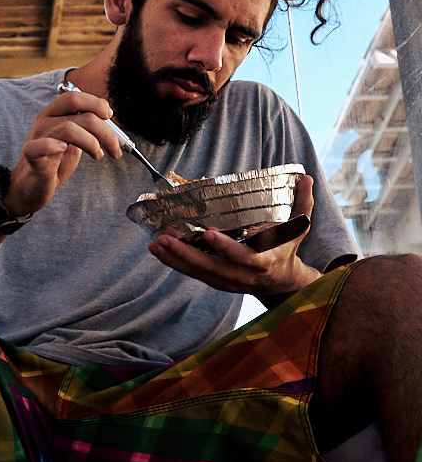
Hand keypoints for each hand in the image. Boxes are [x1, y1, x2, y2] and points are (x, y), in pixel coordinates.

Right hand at [5, 89, 126, 216]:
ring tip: (98, 155)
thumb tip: (107, 111)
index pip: (74, 97)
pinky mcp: (32, 155)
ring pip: (68, 128)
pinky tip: (65, 150)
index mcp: (53, 114)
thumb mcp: (74, 140)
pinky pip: (40, 145)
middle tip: (114, 146)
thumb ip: (86, 126)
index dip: (95, 103)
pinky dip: (54, 146)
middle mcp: (44, 121)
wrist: (33, 186)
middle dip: (103, 127)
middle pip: (77, 110)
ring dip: (92, 142)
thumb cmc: (55, 162)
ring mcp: (37, 137)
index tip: (109, 116)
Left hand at [148, 175, 321, 297]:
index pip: (243, 256)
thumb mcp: (298, 228)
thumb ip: (303, 204)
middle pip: (212, 267)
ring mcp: (228, 281)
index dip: (226, 247)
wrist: (282, 284)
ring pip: (198, 272)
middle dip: (187, 253)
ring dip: (175, 258)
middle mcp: (243, 275)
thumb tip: (306, 177)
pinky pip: (192, 274)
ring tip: (155, 242)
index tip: (208, 232)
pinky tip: (158, 250)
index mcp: (264, 262)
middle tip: (166, 237)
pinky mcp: (216, 282)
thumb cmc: (286, 250)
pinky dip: (174, 263)